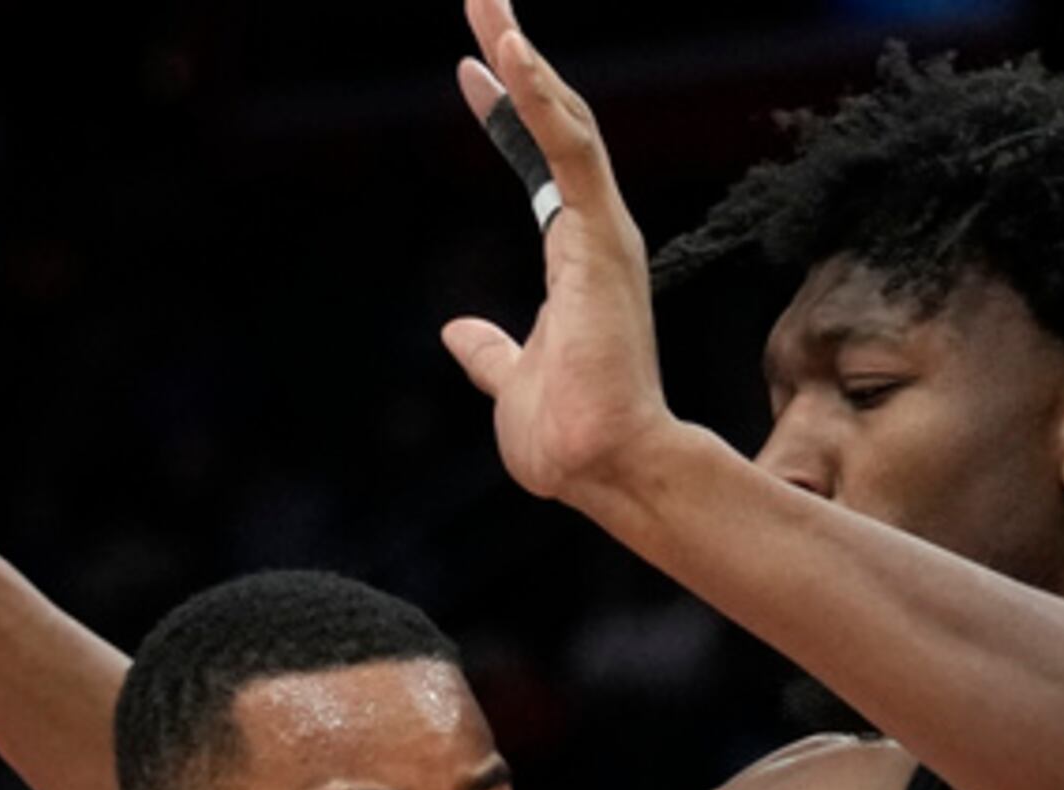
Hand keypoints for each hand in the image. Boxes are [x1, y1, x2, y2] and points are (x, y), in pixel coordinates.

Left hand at [439, 0, 683, 506]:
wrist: (601, 469)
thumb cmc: (566, 437)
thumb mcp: (508, 379)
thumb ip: (490, 350)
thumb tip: (459, 332)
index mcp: (577, 259)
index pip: (539, 166)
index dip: (505, 118)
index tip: (472, 73)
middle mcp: (597, 235)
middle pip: (555, 125)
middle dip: (519, 60)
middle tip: (484, 1)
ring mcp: (603, 233)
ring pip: (566, 121)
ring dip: (527, 59)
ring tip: (490, 4)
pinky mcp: (601, 238)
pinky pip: (571, 149)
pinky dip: (541, 98)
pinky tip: (512, 51)